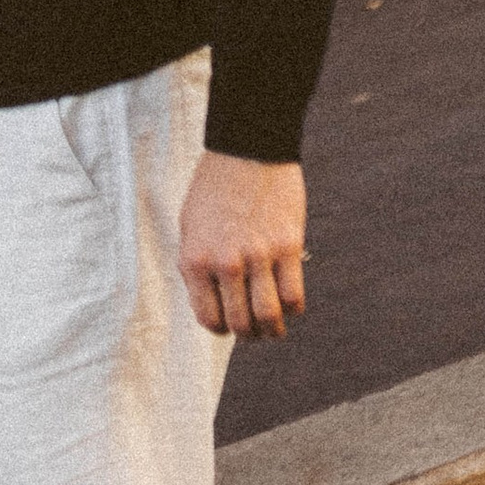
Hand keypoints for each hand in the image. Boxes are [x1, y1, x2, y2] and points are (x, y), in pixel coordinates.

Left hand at [177, 150, 306, 338]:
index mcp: (195, 259)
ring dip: (273, 330)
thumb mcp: (190, 226)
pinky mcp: (287, 247)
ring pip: (269, 316)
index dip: (220, 329)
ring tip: (275, 328)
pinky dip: (294, 309)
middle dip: (248, 334)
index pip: (208, 317)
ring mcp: (257, 256)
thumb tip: (209, 301)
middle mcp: (225, 263)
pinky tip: (291, 304)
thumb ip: (197, 265)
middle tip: (255, 331)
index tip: (229, 326)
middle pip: (240, 323)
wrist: (247, 150)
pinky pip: (294, 296)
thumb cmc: (215, 187)